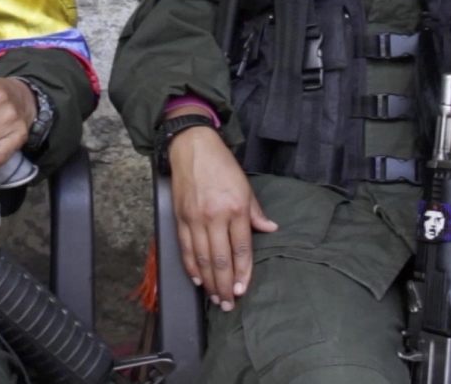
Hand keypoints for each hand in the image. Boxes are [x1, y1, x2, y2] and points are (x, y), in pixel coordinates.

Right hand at [168, 119, 277, 311]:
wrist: (192, 147)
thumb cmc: (221, 166)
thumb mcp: (245, 186)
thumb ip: (256, 212)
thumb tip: (270, 229)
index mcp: (235, 209)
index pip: (241, 249)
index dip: (242, 273)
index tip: (242, 290)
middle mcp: (215, 216)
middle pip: (220, 259)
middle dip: (224, 285)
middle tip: (228, 304)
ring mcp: (195, 218)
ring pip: (202, 258)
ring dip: (208, 282)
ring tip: (214, 297)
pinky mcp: (180, 217)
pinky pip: (186, 248)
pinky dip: (191, 266)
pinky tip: (197, 279)